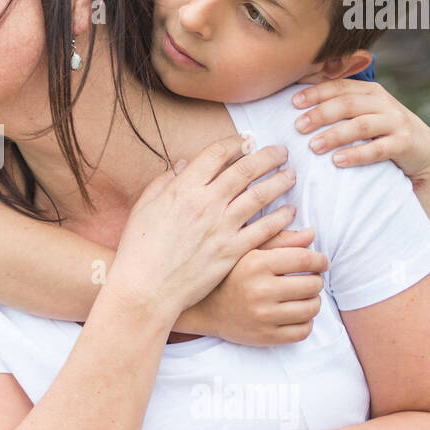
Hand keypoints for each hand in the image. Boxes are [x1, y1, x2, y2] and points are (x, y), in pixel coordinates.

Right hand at [103, 134, 297, 325]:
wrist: (146, 289)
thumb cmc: (138, 250)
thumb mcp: (143, 208)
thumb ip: (163, 183)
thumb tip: (180, 166)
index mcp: (182, 189)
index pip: (216, 154)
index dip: (235, 143)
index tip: (247, 140)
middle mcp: (206, 203)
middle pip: (245, 169)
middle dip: (267, 156)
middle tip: (281, 152)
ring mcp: (221, 227)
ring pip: (260, 195)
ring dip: (279, 182)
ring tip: (290, 175)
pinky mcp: (232, 250)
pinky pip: (263, 229)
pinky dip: (279, 218)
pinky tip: (289, 212)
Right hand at [192, 227, 327, 345]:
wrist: (203, 309)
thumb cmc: (230, 275)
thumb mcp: (249, 251)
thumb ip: (280, 239)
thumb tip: (312, 234)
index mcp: (256, 264)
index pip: (305, 259)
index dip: (320, 260)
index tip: (321, 262)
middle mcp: (260, 290)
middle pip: (312, 284)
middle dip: (316, 280)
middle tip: (309, 279)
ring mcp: (263, 316)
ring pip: (311, 308)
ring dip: (313, 301)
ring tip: (303, 296)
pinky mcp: (265, 337)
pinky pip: (303, 331)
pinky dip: (306, 322)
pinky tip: (295, 314)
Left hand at [292, 80, 429, 185]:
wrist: (423, 152)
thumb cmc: (382, 131)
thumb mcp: (364, 112)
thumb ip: (340, 104)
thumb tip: (297, 99)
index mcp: (370, 91)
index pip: (340, 86)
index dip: (316, 92)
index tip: (293, 102)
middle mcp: (383, 103)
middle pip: (348, 104)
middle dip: (320, 114)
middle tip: (298, 127)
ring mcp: (396, 122)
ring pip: (361, 125)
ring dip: (335, 135)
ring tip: (313, 146)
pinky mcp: (404, 143)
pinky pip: (378, 149)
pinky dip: (356, 155)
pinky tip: (337, 161)